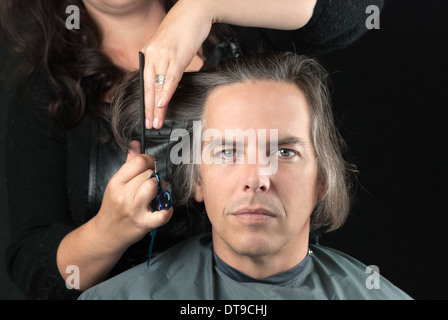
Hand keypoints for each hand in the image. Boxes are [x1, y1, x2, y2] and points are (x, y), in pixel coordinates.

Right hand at [95, 141, 172, 250]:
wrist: (106, 234)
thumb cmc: (114, 207)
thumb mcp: (116, 183)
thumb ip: (128, 163)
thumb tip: (136, 144)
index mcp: (116, 183)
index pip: (138, 161)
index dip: (149, 160)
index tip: (150, 165)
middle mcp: (124, 195)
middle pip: (149, 174)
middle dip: (154, 176)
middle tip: (152, 183)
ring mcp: (134, 210)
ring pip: (155, 187)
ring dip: (161, 188)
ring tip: (157, 193)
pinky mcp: (144, 223)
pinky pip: (163, 213)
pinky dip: (168, 209)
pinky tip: (163, 207)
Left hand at [141, 0, 212, 128]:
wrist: (194, 11)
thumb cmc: (183, 29)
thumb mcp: (168, 47)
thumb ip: (163, 62)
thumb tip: (164, 80)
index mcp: (148, 54)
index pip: (144, 83)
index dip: (146, 102)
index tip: (147, 116)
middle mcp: (152, 55)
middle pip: (148, 87)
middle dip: (148, 109)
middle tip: (149, 124)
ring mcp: (163, 55)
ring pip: (158, 86)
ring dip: (157, 107)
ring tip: (157, 121)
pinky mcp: (177, 56)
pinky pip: (170, 78)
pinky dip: (166, 92)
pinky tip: (163, 104)